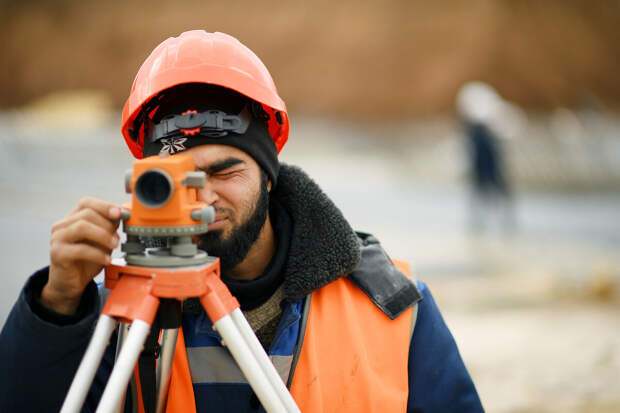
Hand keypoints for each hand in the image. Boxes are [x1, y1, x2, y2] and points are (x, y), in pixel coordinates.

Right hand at [41, 197, 120, 314]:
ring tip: (114, 246)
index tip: (119, 213)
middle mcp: (62, 225)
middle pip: (87, 214)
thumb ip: (109, 228)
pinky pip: (80, 249)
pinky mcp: (57, 253)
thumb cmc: (86, 260)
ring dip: (103, 236)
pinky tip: (107, 260)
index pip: (86, 203)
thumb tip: (122, 215)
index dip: (104, 206)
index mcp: (72, 218)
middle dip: (107, 225)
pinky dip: (98, 254)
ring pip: (82, 227)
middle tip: (118, 238)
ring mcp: (57, 238)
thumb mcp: (102, 241)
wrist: (70, 283)